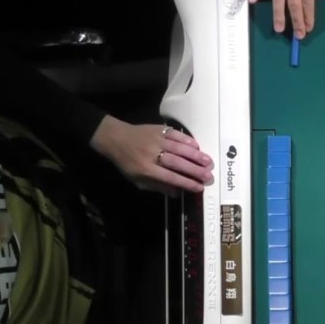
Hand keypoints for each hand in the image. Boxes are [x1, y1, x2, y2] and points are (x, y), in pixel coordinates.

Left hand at [91, 116, 212, 193]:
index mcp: (145, 169)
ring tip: (209, 162)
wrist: (115, 138)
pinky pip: (175, 134)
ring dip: (195, 155)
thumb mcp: (137, 180)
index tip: (200, 187)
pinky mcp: (158, 129)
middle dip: (195, 170)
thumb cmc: (127, 162)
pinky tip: (197, 146)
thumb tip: (177, 193)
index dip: (186, 182)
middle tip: (209, 176)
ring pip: (178, 148)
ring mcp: (156, 140)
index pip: (169, 177)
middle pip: (176, 163)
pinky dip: (187, 140)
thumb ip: (157, 186)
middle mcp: (151, 154)